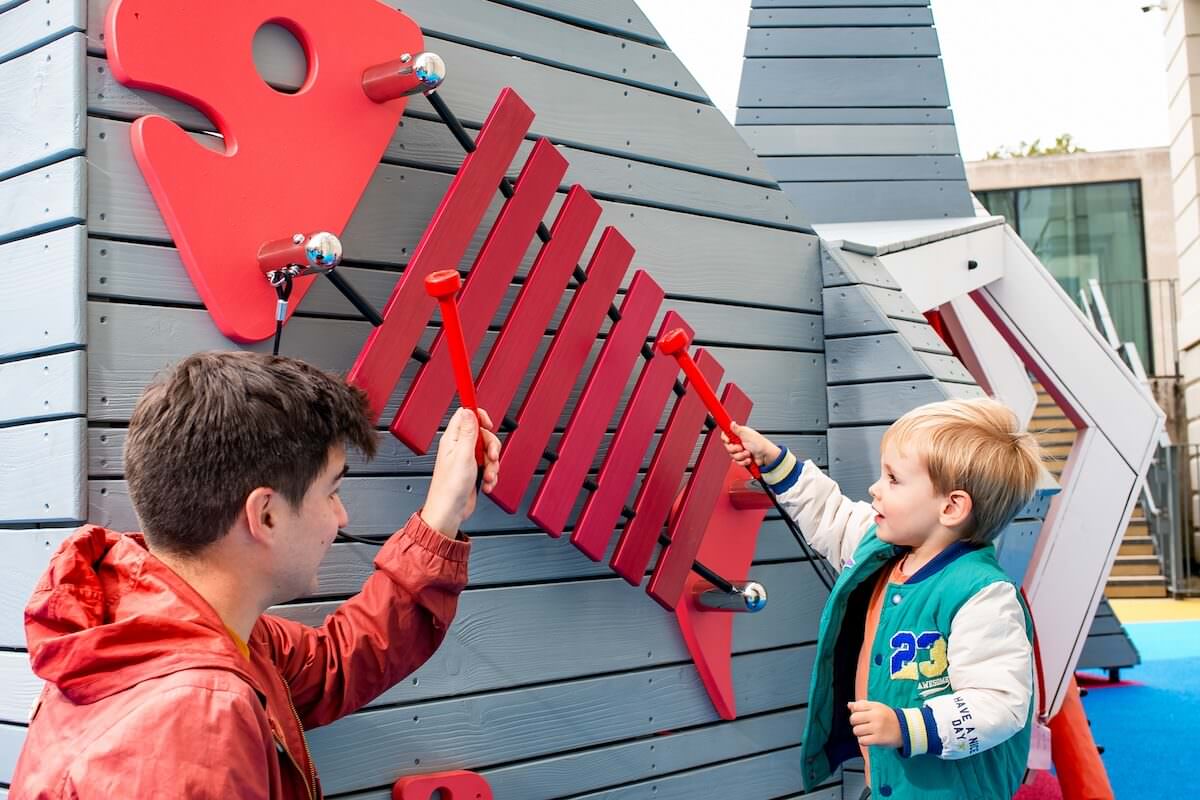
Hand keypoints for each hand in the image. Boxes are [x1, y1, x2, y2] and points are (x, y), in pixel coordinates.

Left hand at [421, 407, 500, 537]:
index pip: (466, 415)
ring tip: (487, 475)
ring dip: (493, 465)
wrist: (450, 511)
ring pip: (488, 452)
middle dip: (492, 447)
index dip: (479, 416)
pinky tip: (486, 483)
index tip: (488, 424)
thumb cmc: (449, 487)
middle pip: (483, 434)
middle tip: (490, 458)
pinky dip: (491, 475)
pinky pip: (488, 466)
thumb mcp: (463, 455)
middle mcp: (459, 447)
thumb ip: (468, 431)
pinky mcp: (473, 471)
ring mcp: (466, 459)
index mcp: (453, 439)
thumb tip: (468, 410)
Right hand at [721, 422, 781, 468]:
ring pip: (732, 456)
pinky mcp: (742, 459)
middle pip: (728, 447)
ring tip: (748, 453)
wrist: (766, 455)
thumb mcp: (747, 434)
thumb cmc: (760, 444)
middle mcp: (738, 443)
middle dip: (735, 449)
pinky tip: (749, 458)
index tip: (728, 440)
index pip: (726, 435)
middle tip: (741, 447)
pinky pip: (737, 462)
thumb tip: (731, 423)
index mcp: (738, 435)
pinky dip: (744, 461)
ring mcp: (740, 452)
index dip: (725, 438)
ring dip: (741, 455)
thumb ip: (737, 429)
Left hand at [848, 700, 901, 747]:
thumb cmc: (887, 717)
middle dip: (855, 723)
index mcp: (875, 707)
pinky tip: (868, 739)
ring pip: (856, 731)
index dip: (855, 712)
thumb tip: (849, 705)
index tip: (861, 715)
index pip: (856, 707)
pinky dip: (863, 741)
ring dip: (859, 733)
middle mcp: (876, 716)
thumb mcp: (877, 707)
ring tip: (866, 732)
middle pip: (853, 719)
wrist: (905, 729)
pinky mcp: (879, 739)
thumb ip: (863, 705)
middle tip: (862, 725)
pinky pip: (862, 741)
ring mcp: (877, 728)